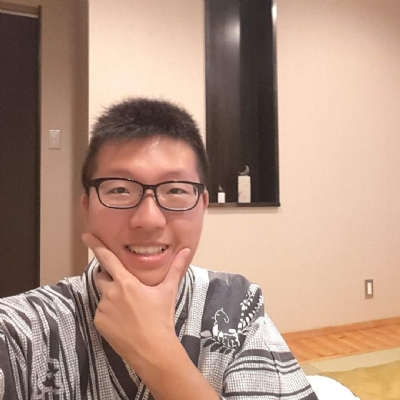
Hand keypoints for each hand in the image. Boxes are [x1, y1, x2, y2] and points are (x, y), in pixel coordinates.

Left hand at [81, 233, 190, 371]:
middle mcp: (111, 293)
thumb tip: (185, 250)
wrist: (153, 350)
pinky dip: (109, 313)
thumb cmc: (161, 318)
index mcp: (126, 282)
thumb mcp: (168, 291)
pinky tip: (123, 321)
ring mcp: (102, 309)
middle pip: (102, 277)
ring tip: (129, 310)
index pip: (107, 258)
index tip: (86, 235)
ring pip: (103, 295)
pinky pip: (101, 312)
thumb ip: (175, 268)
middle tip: (126, 289)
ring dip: (112, 297)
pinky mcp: (98, 322)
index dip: (96, 245)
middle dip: (110, 278)